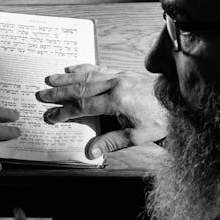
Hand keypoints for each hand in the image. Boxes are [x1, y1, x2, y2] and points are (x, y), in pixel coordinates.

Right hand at [35, 64, 166, 156]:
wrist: (178, 103)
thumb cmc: (158, 121)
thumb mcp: (136, 137)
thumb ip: (111, 142)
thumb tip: (90, 152)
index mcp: (117, 101)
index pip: (83, 106)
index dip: (64, 112)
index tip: (50, 116)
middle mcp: (115, 84)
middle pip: (80, 88)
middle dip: (59, 92)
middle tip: (41, 95)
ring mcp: (118, 76)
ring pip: (87, 75)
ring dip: (66, 78)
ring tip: (49, 79)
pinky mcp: (122, 73)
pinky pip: (98, 67)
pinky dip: (83, 67)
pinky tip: (71, 68)